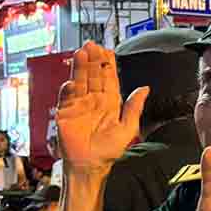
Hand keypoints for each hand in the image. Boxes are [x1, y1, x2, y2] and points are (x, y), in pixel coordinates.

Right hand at [55, 42, 147, 170]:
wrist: (90, 165)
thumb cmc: (109, 149)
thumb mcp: (128, 128)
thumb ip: (135, 107)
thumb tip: (145, 88)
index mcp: (110, 102)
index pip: (109, 78)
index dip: (108, 64)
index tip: (107, 50)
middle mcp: (94, 100)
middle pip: (93, 75)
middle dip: (93, 60)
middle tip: (92, 45)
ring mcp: (78, 105)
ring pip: (80, 81)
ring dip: (80, 68)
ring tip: (81, 53)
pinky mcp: (65, 113)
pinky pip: (66, 98)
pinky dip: (69, 90)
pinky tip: (72, 81)